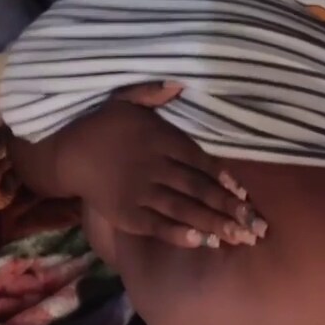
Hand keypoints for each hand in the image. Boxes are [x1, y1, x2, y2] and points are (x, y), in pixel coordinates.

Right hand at [56, 82, 266, 247]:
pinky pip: (158, 225)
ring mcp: (140, 193)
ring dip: (213, 224)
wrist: (68, 151)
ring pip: (184, 210)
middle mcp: (155, 168)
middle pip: (198, 189)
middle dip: (229, 209)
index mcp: (161, 140)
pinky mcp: (127, 214)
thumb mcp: (128, 99)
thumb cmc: (104, 124)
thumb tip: (180, 83)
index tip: (245, 194)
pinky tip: (202, 241)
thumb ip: (155, 93)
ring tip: (239, 238)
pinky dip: (180, 234)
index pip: (200, 161)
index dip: (224, 179)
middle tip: (256, 226)